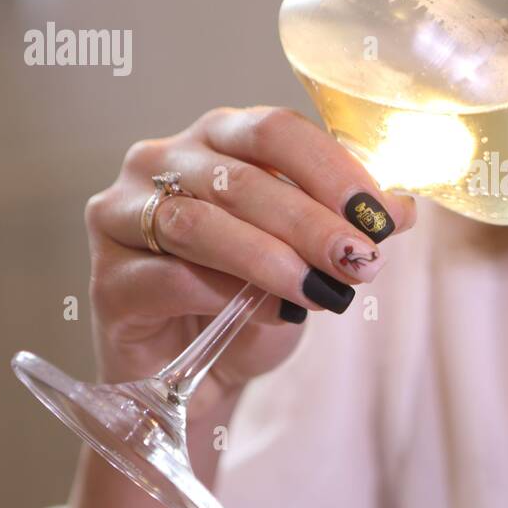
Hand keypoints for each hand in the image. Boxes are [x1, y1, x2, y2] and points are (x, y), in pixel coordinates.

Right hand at [83, 106, 415, 409]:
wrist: (195, 376)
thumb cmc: (250, 301)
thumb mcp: (309, 258)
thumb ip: (346, 225)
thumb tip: (401, 209)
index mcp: (216, 139)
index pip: (274, 131)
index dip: (329, 168)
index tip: (376, 212)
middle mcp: (160, 162)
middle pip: (240, 178)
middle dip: (311, 222)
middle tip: (360, 259)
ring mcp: (121, 216)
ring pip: (200, 223)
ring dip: (271, 257)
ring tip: (323, 290)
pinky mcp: (105, 279)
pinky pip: (169, 277)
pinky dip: (224, 294)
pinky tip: (263, 313)